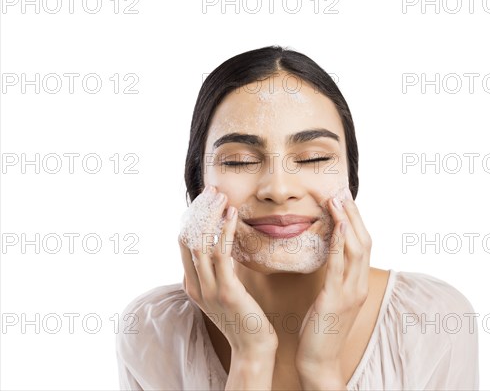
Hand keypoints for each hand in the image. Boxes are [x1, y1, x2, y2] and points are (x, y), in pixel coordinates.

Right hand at [179, 185, 278, 354]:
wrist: (253, 349)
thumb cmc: (245, 319)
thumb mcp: (226, 292)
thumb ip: (220, 271)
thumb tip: (223, 247)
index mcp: (192, 284)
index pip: (185, 243)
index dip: (194, 217)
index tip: (207, 199)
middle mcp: (195, 285)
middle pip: (189, 238)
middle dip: (199, 211)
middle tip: (213, 191)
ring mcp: (208, 289)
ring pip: (201, 242)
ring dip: (211, 216)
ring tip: (223, 197)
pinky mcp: (226, 291)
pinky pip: (222, 254)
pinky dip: (225, 231)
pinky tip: (233, 215)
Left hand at [295, 187, 371, 387]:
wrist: (319, 360)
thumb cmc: (320, 328)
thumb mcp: (330, 297)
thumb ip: (333, 276)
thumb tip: (326, 252)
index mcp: (358, 283)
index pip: (362, 244)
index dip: (355, 220)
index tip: (344, 199)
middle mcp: (359, 284)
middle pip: (363, 241)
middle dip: (353, 214)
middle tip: (342, 191)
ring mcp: (350, 292)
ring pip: (355, 248)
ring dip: (347, 221)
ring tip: (337, 199)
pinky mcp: (335, 299)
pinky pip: (338, 265)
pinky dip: (339, 243)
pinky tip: (336, 226)